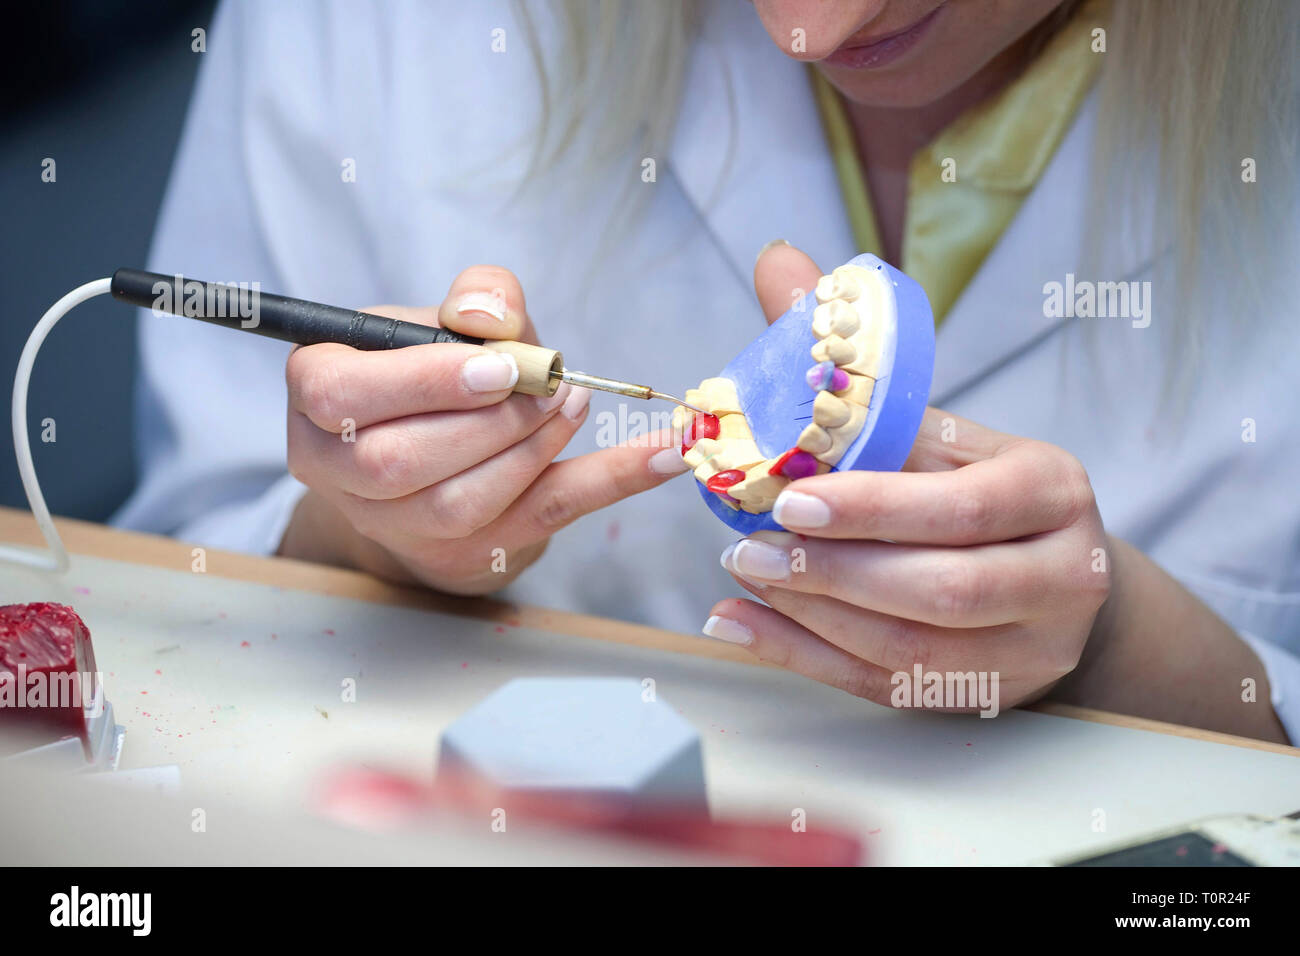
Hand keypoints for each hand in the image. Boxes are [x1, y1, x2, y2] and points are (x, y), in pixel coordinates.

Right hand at [280, 265, 689, 593]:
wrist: (438, 453)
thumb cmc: (434, 374)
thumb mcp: (445, 320)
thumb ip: (475, 299)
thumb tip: (493, 320)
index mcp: (318, 401)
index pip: (338, 396)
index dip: (423, 383)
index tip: (498, 367)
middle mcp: (340, 473)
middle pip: (400, 461)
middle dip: (491, 421)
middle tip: (549, 385)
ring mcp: (398, 526)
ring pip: (461, 502)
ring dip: (533, 448)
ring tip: (572, 404)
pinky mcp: (468, 553)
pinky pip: (544, 516)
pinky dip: (613, 479)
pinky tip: (667, 454)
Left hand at [703, 244, 1110, 710]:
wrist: (1051, 571)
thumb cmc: (977, 486)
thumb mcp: (937, 421)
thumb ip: (855, 352)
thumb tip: (776, 261)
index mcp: (1051, 488)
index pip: (962, 507)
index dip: (873, 508)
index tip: (789, 498)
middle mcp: (1063, 573)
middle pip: (942, 590)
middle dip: (834, 572)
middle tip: (747, 550)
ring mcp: (1035, 645)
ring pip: (914, 650)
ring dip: (814, 618)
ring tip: (741, 580)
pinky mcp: (992, 692)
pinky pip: (891, 687)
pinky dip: (810, 659)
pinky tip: (747, 626)